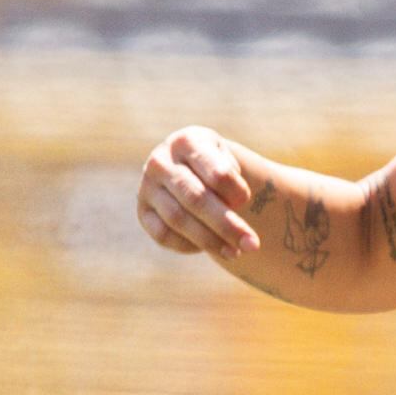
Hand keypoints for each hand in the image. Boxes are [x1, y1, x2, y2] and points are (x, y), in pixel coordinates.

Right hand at [138, 125, 264, 258]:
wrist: (190, 169)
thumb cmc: (217, 166)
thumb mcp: (229, 163)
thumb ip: (232, 183)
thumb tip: (230, 211)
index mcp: (188, 141)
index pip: (217, 173)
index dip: (236, 192)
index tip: (247, 201)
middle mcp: (161, 161)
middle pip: (196, 198)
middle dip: (227, 226)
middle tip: (252, 245)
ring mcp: (147, 187)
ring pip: (178, 219)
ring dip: (210, 241)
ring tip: (235, 253)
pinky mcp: (143, 212)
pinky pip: (164, 235)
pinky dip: (188, 245)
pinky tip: (208, 247)